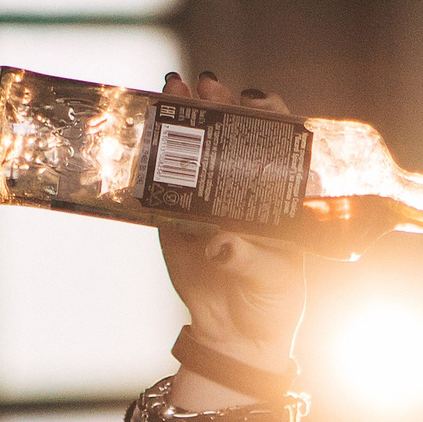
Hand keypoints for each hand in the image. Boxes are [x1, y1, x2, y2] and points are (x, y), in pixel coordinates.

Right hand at [158, 72, 304, 408]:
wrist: (234, 337)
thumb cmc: (270, 301)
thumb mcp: (271, 280)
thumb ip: (247, 260)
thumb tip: (221, 245)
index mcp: (278, 195)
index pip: (276, 141)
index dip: (267, 114)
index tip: (254, 99)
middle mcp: (242, 188)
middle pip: (231, 132)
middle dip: (219, 102)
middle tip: (209, 84)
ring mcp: (205, 199)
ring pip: (194, 148)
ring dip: (183, 115)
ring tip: (174, 88)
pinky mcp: (172, 218)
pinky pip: (161, 182)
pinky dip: (151, 156)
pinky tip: (144, 127)